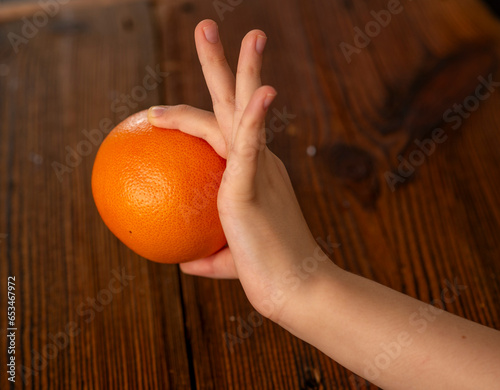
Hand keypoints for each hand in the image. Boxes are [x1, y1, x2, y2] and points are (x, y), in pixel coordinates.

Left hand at [148, 20, 329, 320]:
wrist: (294, 290)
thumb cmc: (266, 273)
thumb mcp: (227, 258)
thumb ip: (207, 254)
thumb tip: (183, 260)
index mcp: (251, 171)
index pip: (222, 131)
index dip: (197, 114)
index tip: (169, 107)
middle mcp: (257, 159)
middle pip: (235, 102)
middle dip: (225, 63)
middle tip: (207, 28)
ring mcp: (257, 167)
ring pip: (238, 107)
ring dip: (229, 67)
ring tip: (210, 28)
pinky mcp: (253, 183)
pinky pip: (249, 143)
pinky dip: (254, 117)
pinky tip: (262, 90)